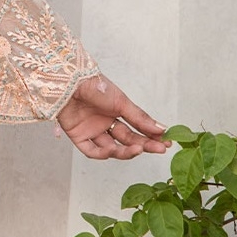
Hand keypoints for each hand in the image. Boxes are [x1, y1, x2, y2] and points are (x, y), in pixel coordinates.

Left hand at [56, 75, 170, 160]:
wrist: (71, 83)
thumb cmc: (96, 87)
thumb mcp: (122, 102)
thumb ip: (140, 118)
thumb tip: (161, 129)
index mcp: (116, 112)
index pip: (136, 129)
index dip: (150, 137)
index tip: (165, 142)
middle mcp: (104, 123)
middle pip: (126, 140)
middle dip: (143, 145)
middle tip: (158, 149)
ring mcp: (92, 131)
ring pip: (111, 148)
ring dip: (124, 151)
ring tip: (137, 149)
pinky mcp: (78, 137)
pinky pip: (91, 150)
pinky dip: (102, 153)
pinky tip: (113, 150)